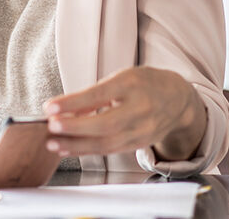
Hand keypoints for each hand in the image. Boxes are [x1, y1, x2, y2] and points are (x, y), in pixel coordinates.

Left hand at [42, 66, 206, 160]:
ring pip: (106, 142)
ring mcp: (142, 129)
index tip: (50, 107)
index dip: (74, 103)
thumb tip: (64, 109)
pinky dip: (87, 151)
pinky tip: (69, 149)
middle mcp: (140, 108)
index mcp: (132, 84)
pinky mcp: (139, 144)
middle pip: (105, 124)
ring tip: (53, 143)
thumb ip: (94, 94)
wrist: (178, 100)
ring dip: (76, 145)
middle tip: (51, 127)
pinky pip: (110, 150)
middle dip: (74, 128)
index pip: (99, 94)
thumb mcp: (121, 78)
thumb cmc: (144, 84)